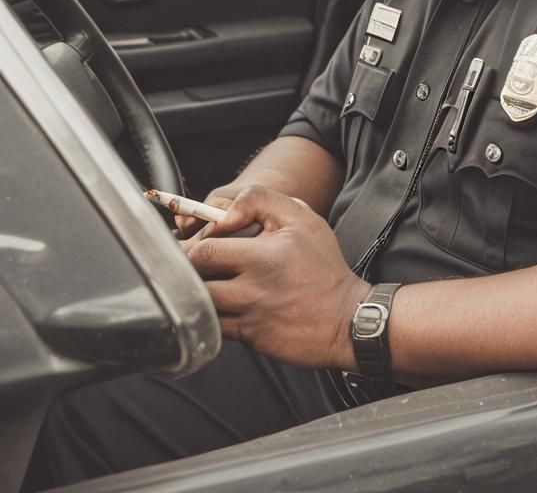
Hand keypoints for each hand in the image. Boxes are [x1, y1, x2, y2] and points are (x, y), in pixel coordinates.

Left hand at [185, 185, 369, 367]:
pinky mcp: (249, 337)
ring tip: (208, 280)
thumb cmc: (323, 267)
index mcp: (266, 254)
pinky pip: (214, 324)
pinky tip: (224, 303)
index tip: (202, 241)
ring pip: (200, 301)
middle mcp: (255, 286)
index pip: (207, 246)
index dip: (195, 243)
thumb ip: (262, 200)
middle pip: (196, 275)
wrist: (346, 318)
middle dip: (190, 266)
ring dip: (198, 290)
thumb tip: (225, 212)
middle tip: (195, 261)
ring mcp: (250, 315)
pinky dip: (211, 313)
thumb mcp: (303, 219)